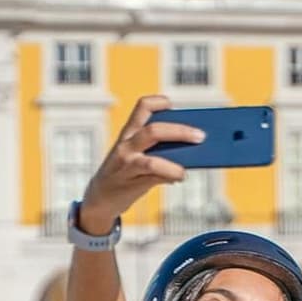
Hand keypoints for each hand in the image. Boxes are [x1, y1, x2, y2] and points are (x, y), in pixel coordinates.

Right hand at [77, 95, 201, 231]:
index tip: (172, 104)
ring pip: (152, 160)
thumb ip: (159, 150)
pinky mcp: (131, 183)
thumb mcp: (135, 155)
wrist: (100, 198)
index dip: (157, 102)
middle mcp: (126, 145)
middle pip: (154, 131)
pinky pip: (154, 178)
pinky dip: (170, 177)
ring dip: (174, 165)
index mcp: (128, 133)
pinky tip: (180, 177)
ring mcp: (127, 165)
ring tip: (187, 169)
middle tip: (201, 136)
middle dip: (180, 132)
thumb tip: (191, 150)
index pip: (142, 108)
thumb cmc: (125, 173)